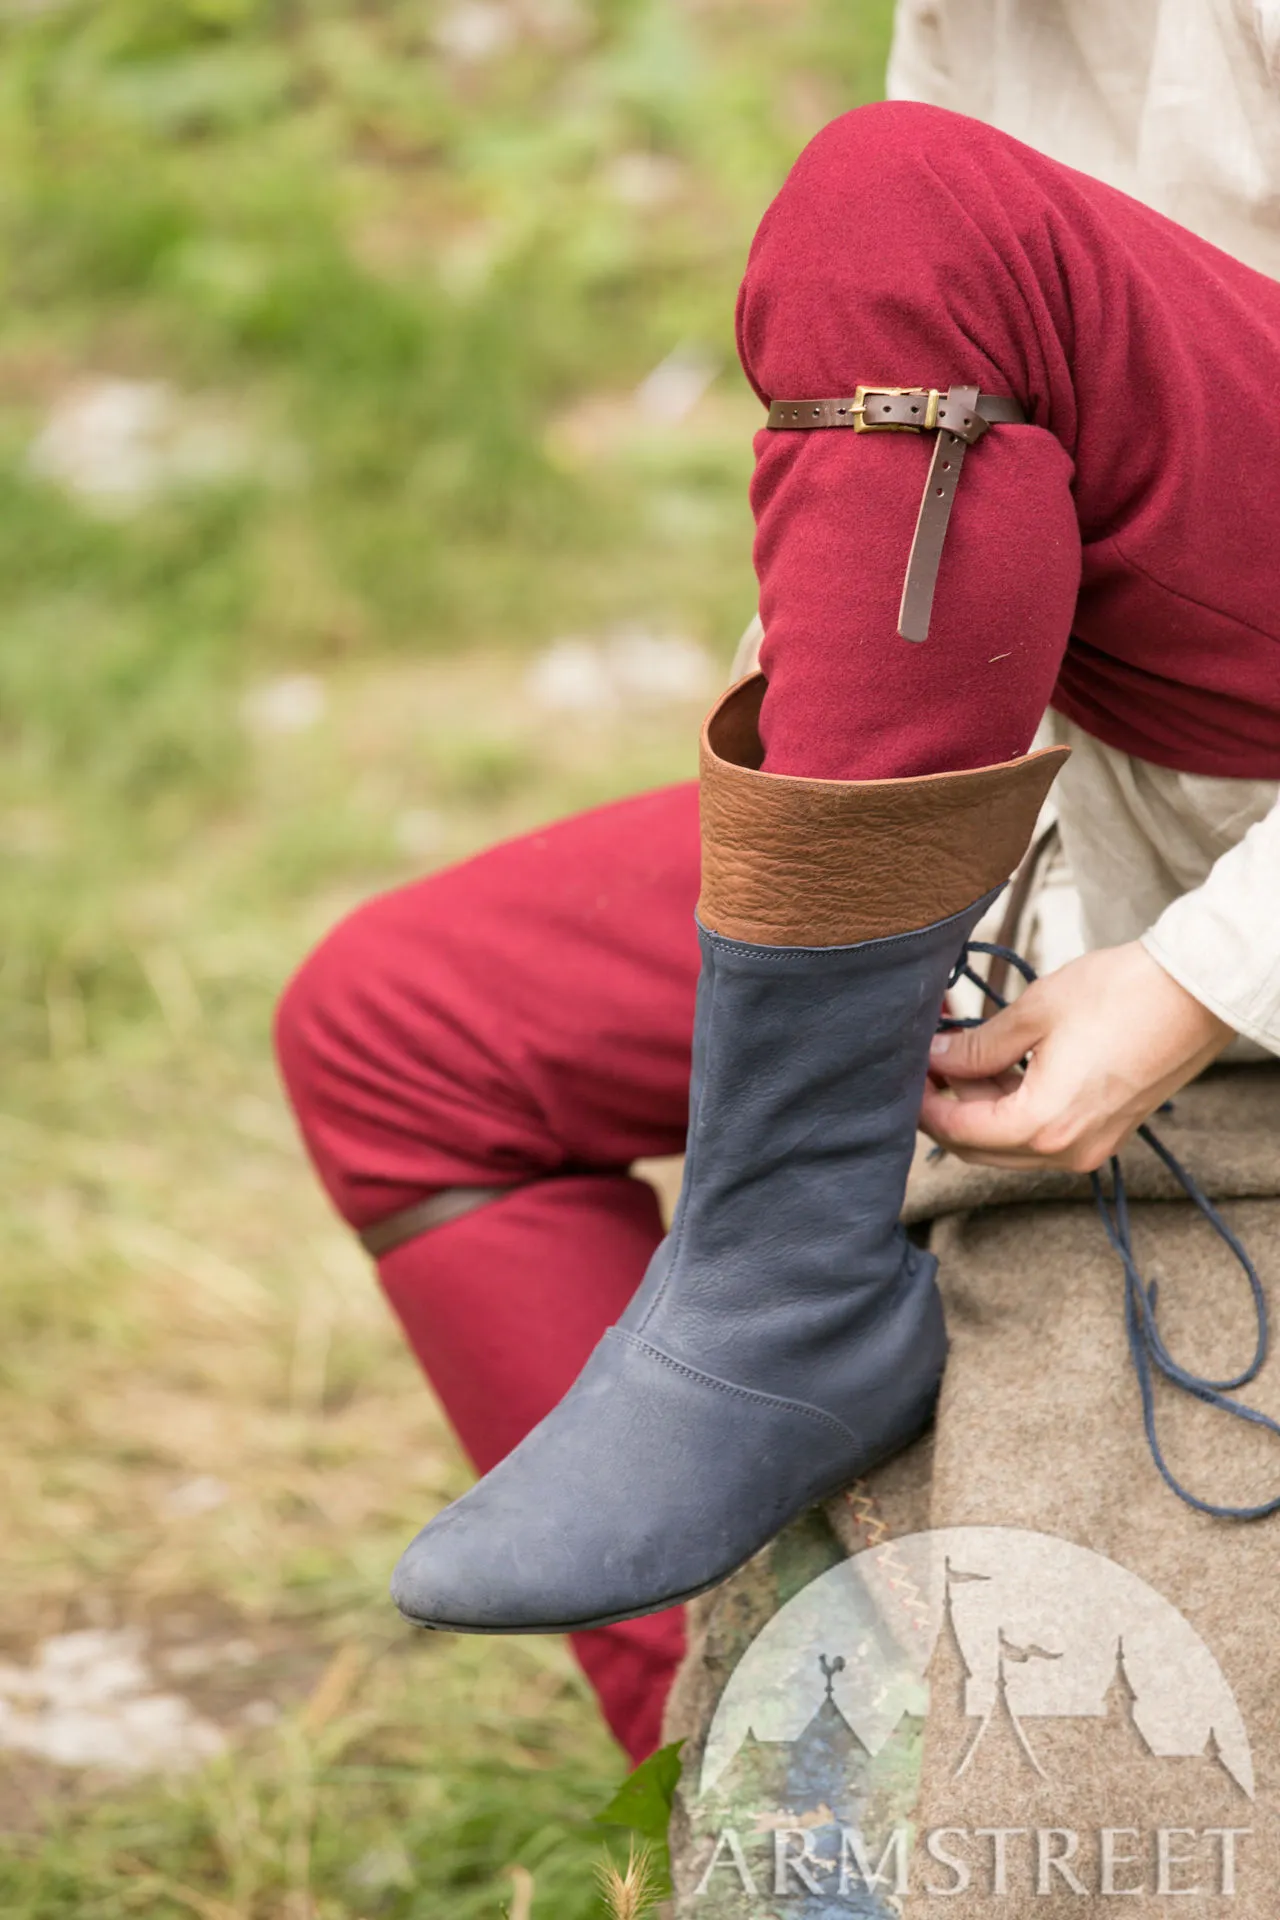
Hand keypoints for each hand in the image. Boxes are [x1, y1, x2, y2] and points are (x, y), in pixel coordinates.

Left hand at [919, 941, 1233, 1171]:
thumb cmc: (1120, 995)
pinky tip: (997, 1065)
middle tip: (925, 1063)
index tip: (905, 1072)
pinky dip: (1012, 1106)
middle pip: (979, 1147)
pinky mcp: (1105, 1131)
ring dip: (979, 1104)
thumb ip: (977, 1046)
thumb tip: (937, 1058)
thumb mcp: (1033, 1014)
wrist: (1194, 993)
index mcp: (1042, 1126)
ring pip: (1009, 1143)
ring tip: (959, 1053)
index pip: (958, 1131)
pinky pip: (1040, 1134)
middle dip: (946, 1106)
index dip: (923, 1102)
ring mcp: (1090, 1146)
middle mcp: (1066, 1151)